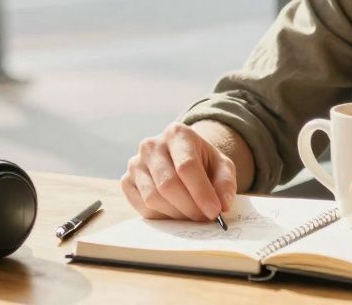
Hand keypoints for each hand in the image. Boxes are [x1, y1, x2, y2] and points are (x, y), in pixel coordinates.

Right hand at [122, 122, 236, 220]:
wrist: (182, 159)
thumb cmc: (203, 163)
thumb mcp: (221, 166)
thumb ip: (225, 183)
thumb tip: (222, 204)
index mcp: (177, 133)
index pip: (187, 166)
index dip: (201, 192)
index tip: (215, 211)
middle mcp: (151, 145)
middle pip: (168, 184)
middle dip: (190, 207)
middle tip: (205, 219)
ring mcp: (135, 163)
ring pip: (153, 198)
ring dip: (176, 215)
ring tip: (192, 216)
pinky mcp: (126, 181)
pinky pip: (142, 207)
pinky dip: (162, 217)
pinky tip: (175, 213)